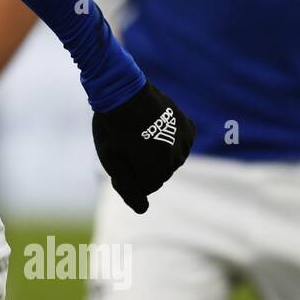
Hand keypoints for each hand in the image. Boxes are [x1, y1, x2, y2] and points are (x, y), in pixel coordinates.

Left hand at [92, 82, 195, 213]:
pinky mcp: (189, 128)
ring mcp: (185, 140)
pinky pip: (181, 146)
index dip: (127, 177)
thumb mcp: (111, 159)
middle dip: (142, 166)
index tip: (116, 157)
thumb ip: (127, 187)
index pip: (145, 188)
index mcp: (157, 166)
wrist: (122, 89)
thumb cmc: (112, 126)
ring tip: (139, 136)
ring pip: (171, 161)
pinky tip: (156, 132)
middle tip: (126, 143)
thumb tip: (143, 210)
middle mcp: (177, 155)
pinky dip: (169, 143)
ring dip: (156, 155)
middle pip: (160, 175)